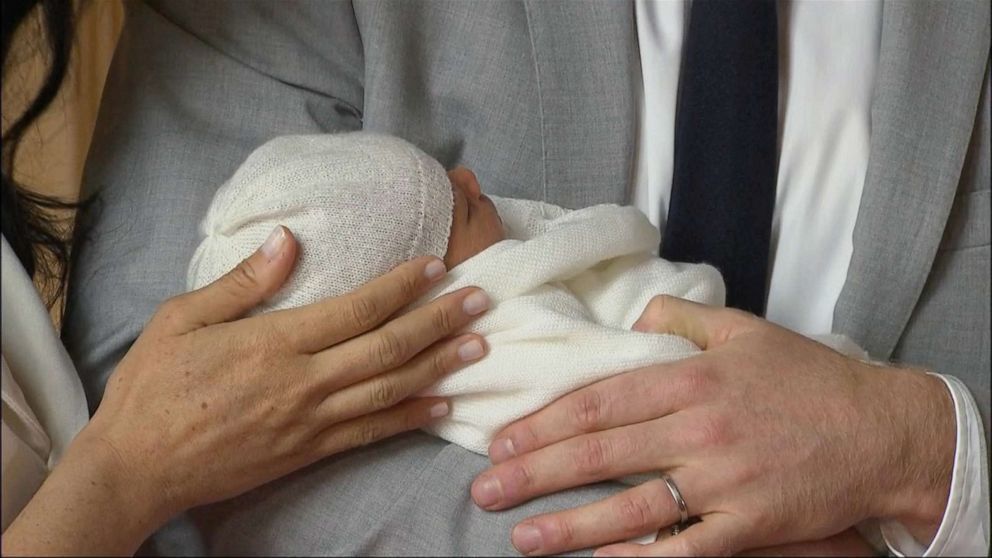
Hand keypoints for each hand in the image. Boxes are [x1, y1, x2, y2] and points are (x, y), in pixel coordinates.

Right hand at [75, 226, 488, 534]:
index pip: (358, 308)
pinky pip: (372, 433)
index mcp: (276, 342)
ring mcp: (311, 421)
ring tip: (478, 346)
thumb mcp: (182, 319)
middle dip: (440, 321)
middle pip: (388, 346)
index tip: (438, 266)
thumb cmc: (154, 388)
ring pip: (391, 390)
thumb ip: (242, 282)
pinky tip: (442, 406)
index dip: (404, 285)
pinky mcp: (310, 451)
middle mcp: (305, 382)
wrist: (138, 468)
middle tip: (482, 300)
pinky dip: (411, 419)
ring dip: (439, 366)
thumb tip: (288, 240)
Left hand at [471, 296, 954, 555]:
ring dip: (570, 526)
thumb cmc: (810, 379)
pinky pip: (685, 548)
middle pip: (600, 453)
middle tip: (487, 489)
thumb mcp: (745, 330)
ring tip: (522, 538)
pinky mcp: (749, 524)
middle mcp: (700, 428)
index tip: (504, 439)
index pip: (600, 400)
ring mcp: (724, 480)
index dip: (545, 421)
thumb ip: (681, 319)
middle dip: (535, 472)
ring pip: (631, 507)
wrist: (883, 431)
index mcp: (693, 378)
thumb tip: (633, 321)